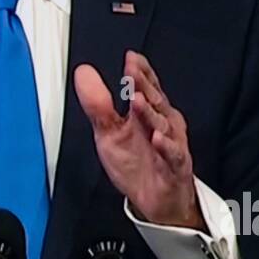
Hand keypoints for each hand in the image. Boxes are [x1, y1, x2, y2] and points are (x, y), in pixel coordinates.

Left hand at [73, 50, 205, 230]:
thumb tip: (83, 73)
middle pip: (153, 100)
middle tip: (132, 71)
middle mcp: (162, 123)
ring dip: (149, 112)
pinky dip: (166, 146)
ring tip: (137, 100)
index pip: (145, 87)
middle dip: (143, 85)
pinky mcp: (175, 166)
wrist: (154, 200)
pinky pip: (172, 154)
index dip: (139, 72)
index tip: (130, 58)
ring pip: (162, 124)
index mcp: (147, 112)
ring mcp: (171, 143)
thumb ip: (97, 104)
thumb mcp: (108, 132)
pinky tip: (158, 138)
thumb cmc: (136, 163)